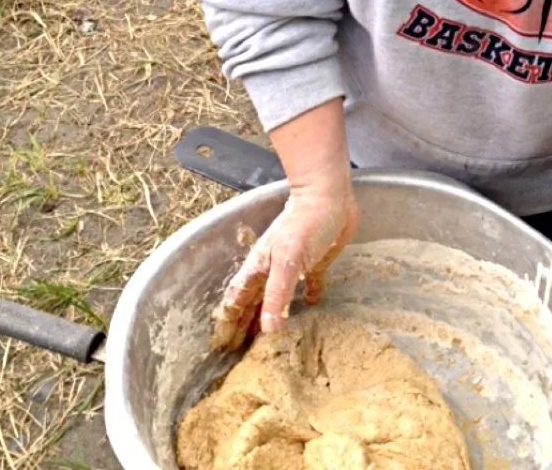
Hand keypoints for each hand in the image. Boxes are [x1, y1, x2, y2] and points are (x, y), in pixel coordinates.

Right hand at [211, 175, 359, 351]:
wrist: (329, 196)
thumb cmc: (305, 224)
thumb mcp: (287, 261)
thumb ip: (276, 294)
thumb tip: (267, 331)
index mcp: (259, 268)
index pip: (237, 301)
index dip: (228, 323)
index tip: (222, 347)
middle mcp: (272, 270)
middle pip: (253, 303)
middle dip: (245, 326)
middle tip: (242, 354)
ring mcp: (293, 266)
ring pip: (277, 297)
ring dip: (272, 315)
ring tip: (271, 339)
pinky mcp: (316, 263)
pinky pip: (308, 285)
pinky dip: (307, 298)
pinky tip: (310, 307)